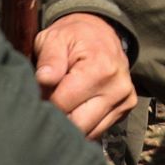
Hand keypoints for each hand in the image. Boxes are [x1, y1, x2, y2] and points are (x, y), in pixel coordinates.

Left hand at [32, 13, 136, 139]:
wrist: (100, 33)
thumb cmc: (73, 36)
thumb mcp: (55, 38)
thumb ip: (49, 59)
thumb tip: (43, 79)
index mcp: (100, 69)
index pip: (62, 104)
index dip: (44, 102)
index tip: (38, 94)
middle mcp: (117, 88)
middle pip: (78, 124)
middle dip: (58, 116)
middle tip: (49, 99)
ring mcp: (124, 100)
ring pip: (89, 132)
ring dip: (72, 122)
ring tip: (65, 101)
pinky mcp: (125, 109)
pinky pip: (98, 130)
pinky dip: (85, 123)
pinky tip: (78, 106)